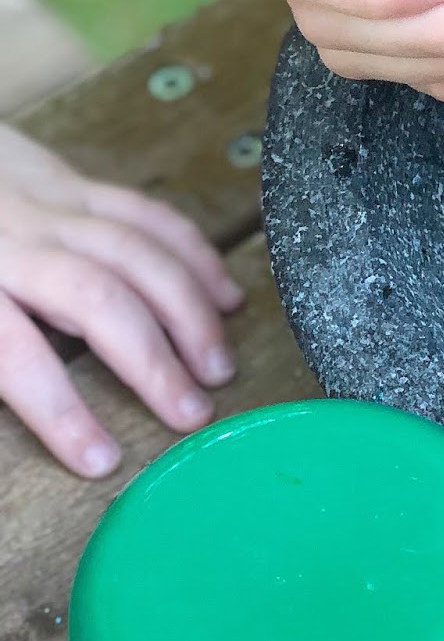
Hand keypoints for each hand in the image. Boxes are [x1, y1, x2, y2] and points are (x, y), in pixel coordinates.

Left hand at [0, 126, 242, 476]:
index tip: (102, 460)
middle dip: (153, 362)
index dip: (62, 411)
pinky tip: (225, 297)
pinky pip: (149, 214)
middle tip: (192, 415)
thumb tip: (2, 396)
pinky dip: (195, 256)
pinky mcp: (71, 180)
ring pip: (139, 252)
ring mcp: (47, 203)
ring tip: (218, 367)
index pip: (15, 355)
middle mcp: (11, 240)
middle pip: (98, 299)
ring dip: (190, 314)